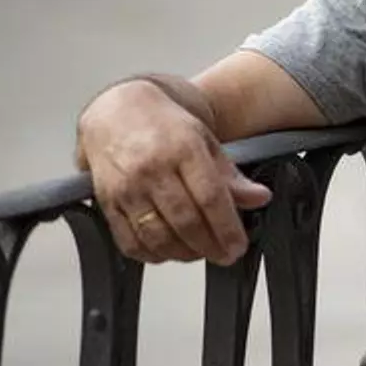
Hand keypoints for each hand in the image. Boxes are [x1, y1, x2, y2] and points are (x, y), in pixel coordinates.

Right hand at [77, 79, 270, 265]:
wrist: (117, 109)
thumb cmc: (164, 126)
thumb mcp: (205, 141)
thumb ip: (231, 175)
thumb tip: (259, 198)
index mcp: (182, 148)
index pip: (210, 198)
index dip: (227, 228)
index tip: (238, 246)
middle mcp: (151, 168)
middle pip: (185, 221)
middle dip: (209, 246)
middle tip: (224, 255)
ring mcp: (126, 186)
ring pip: (157, 235)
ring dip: (183, 253)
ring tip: (200, 253)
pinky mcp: (106, 201)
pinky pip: (129, 240)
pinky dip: (151, 254)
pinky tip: (168, 252)